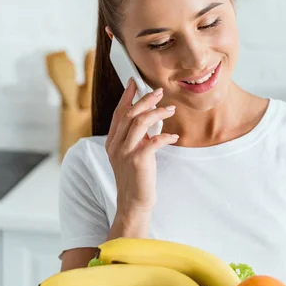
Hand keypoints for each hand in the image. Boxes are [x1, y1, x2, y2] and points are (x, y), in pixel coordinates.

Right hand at [105, 79, 178, 224]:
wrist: (133, 203)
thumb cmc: (136, 179)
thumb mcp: (130, 154)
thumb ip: (135, 138)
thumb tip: (150, 121)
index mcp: (112, 142)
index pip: (118, 113)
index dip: (127, 96)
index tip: (135, 83)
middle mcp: (116, 146)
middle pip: (129, 114)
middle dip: (144, 99)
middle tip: (158, 92)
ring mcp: (125, 153)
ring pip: (139, 123)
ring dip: (157, 113)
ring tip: (170, 109)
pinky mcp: (138, 161)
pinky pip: (153, 141)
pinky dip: (165, 136)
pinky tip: (173, 137)